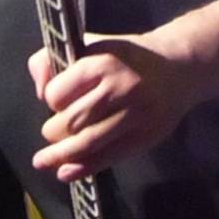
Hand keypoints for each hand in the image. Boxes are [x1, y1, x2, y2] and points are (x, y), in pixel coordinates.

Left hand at [28, 30, 195, 180]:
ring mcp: (134, 115)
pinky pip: (107, 157)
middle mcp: (119, 88)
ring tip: (44, 160)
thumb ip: (54, 60)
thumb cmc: (126, 59)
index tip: (58, 101)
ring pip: (86, 143)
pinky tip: (65, 173)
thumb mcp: (91, 46)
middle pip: (70, 122)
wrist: (179, 68)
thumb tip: (39, 90)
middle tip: (53, 131)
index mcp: (101, 62)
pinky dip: (82, 169)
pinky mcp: (145, 137)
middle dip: (54, 130)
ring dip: (60, 155)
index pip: (57, 94)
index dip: (52, 100)